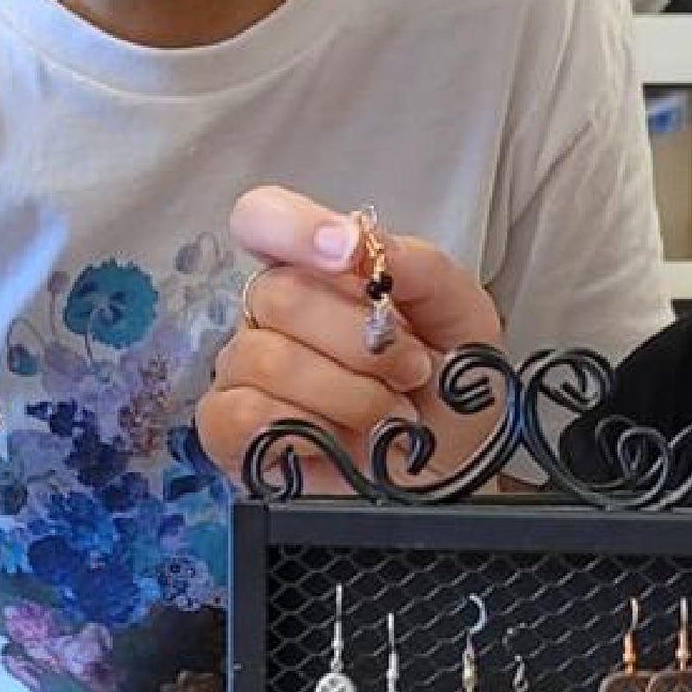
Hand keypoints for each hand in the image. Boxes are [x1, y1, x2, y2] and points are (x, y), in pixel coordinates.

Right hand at [194, 188, 507, 490]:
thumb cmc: (451, 393)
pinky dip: (304, 428)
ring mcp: (244, 372)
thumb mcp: (463, 318)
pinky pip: (241, 413)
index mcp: (318, 272)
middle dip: (358, 339)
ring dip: (346, 393)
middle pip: (277, 293)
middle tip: (410, 370)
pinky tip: (338, 444)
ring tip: (391, 416)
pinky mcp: (229, 432)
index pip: (262, 217)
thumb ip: (422, 269)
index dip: (291, 226)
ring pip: (266, 358)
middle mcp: (272, 315)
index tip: (349, 256)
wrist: (454, 475)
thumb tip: (366, 245)